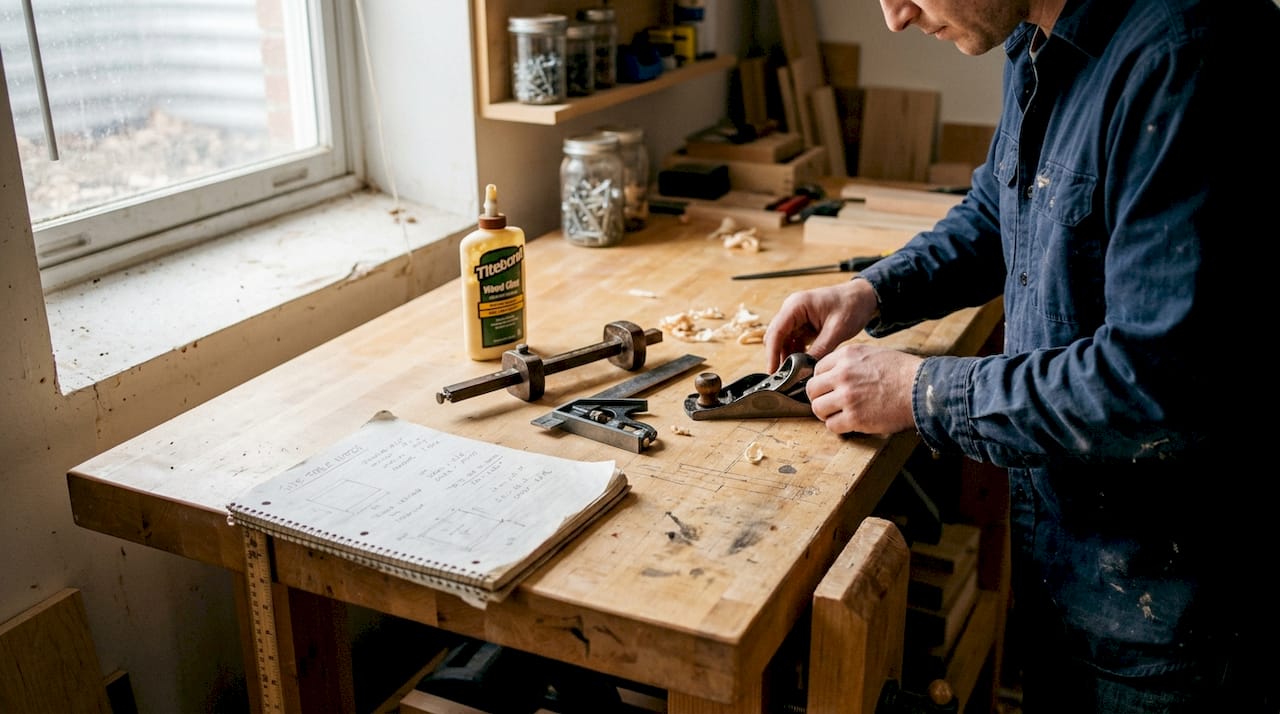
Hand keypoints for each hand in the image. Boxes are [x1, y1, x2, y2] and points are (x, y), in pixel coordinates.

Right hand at [763, 278, 879, 371]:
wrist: (862, 297)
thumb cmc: (851, 306)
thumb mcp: (837, 330)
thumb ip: (820, 350)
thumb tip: (806, 370)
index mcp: (796, 305)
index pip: (776, 331)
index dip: (772, 354)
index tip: (772, 372)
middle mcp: (791, 309)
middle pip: (775, 337)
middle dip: (777, 357)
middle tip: (782, 378)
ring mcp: (795, 316)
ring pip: (782, 341)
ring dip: (786, 357)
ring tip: (793, 375)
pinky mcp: (801, 324)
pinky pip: (792, 341)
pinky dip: (794, 354)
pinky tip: (801, 366)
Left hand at [806, 344, 922, 435]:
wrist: (921, 388)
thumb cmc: (902, 372)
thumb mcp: (872, 354)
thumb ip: (850, 362)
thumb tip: (834, 373)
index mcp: (846, 356)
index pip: (817, 370)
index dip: (822, 381)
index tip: (828, 389)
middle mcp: (842, 374)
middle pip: (812, 389)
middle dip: (819, 398)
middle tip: (829, 404)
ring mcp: (847, 397)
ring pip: (818, 408)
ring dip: (826, 414)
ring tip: (838, 414)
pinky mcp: (854, 417)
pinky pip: (832, 425)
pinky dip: (838, 426)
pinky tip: (849, 423)